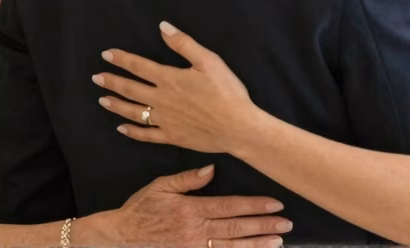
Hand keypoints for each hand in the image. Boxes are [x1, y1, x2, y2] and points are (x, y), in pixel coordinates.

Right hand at [86, 165, 290, 246]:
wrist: (122, 235)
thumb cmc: (142, 207)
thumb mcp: (161, 186)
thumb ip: (187, 179)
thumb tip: (211, 169)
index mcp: (191, 209)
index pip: (230, 207)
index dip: (254, 206)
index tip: (275, 205)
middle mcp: (196, 231)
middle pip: (236, 228)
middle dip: (263, 226)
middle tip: (286, 225)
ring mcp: (194, 247)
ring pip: (232, 246)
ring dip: (256, 245)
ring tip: (278, 243)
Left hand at [94, 21, 261, 153]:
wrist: (237, 127)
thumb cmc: (227, 91)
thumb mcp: (209, 61)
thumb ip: (183, 44)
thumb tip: (163, 27)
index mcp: (170, 78)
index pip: (139, 66)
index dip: (121, 59)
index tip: (106, 55)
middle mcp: (162, 99)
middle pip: (131, 89)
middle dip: (112, 82)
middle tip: (96, 78)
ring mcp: (165, 120)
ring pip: (134, 111)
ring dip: (116, 105)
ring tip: (102, 100)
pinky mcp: (172, 136)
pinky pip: (146, 134)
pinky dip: (132, 131)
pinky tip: (122, 128)